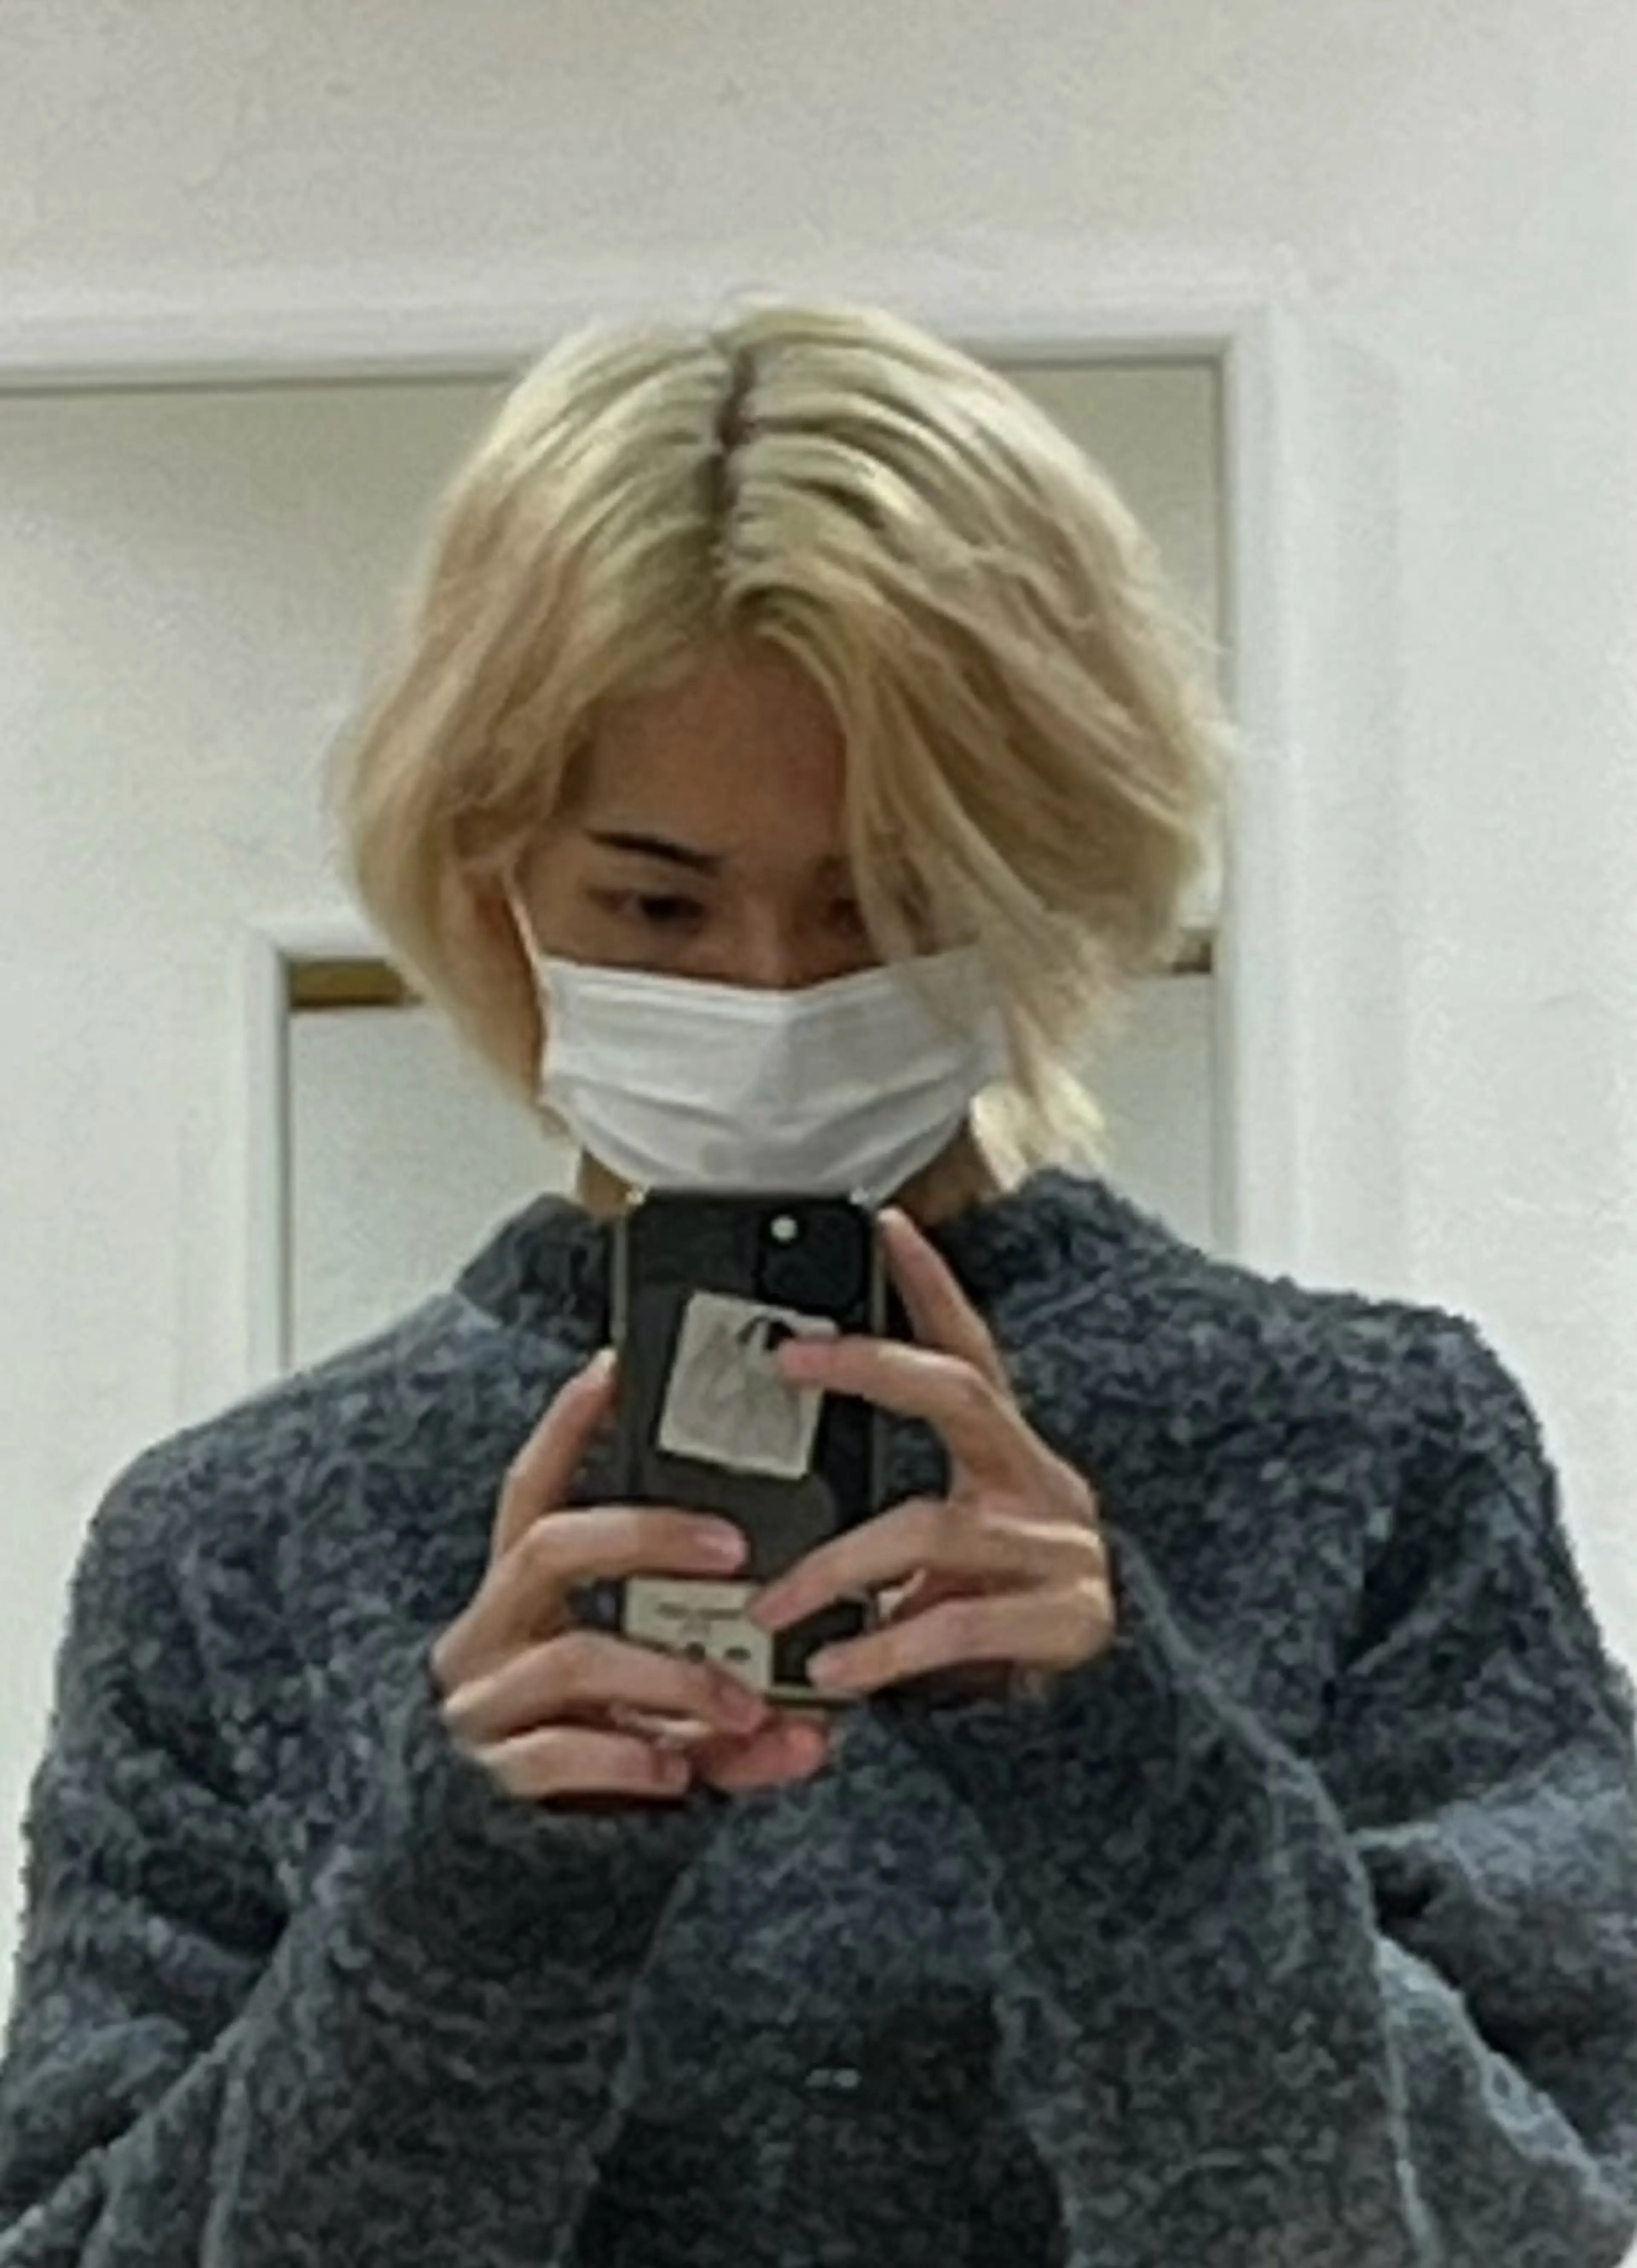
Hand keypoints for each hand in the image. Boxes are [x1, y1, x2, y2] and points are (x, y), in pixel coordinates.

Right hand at [432, 1352, 829, 1804]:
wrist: (495, 1887)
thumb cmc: (589, 1772)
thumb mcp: (659, 1723)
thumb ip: (729, 1711)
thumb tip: (819, 1728)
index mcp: (520, 1602)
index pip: (531, 1490)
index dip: (566, 1427)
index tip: (617, 1364)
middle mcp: (488, 1638)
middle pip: (552, 1546)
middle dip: (648, 1534)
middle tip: (738, 1548)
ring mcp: (482, 1708)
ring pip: (576, 1656)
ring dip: (674, 1675)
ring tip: (745, 1704)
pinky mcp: (488, 1779)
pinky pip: (559, 1752)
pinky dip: (630, 1754)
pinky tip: (679, 1768)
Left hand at [749, 1208, 1115, 1699]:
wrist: (1109, 1722)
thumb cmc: (1002, 1629)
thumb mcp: (942, 1561)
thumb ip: (886, 1525)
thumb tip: (773, 1513)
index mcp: (1007, 1460)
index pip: (971, 1353)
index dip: (933, 1285)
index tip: (887, 1225)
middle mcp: (1042, 1485)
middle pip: (961, 1396)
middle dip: (874, 1365)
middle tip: (794, 1356)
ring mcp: (1061, 1549)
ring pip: (932, 1525)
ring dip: (839, 1566)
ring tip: (774, 1607)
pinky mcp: (1070, 1620)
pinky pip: (958, 1620)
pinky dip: (886, 1646)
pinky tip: (839, 1666)